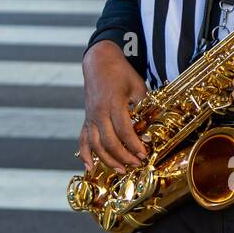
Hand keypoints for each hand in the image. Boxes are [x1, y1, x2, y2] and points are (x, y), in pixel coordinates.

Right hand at [78, 40, 148, 172]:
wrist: (99, 62)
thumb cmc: (121, 73)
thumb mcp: (138, 86)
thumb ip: (144, 106)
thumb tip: (150, 127)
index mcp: (113, 103)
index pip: (124, 130)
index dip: (134, 145)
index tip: (144, 154)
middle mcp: (99, 112)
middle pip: (109, 141)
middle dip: (123, 156)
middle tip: (136, 164)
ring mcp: (90, 117)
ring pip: (95, 144)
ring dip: (107, 160)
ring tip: (120, 170)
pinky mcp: (86, 119)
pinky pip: (82, 140)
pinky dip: (84, 154)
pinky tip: (89, 167)